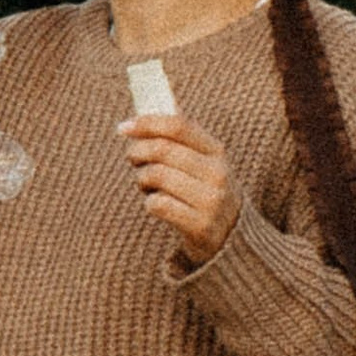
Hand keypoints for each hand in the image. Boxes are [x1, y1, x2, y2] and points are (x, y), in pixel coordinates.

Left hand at [122, 116, 240, 260]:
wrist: (232, 240)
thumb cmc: (207, 193)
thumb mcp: (205, 164)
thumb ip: (181, 141)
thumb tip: (147, 115)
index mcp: (217, 151)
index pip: (179, 126)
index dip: (147, 123)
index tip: (124, 127)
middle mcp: (217, 173)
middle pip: (162, 150)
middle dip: (138, 151)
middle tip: (132, 158)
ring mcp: (211, 200)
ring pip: (157, 175)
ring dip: (142, 179)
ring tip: (147, 185)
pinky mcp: (200, 226)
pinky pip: (158, 204)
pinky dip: (149, 203)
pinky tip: (156, 204)